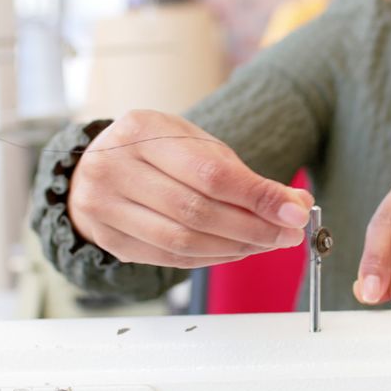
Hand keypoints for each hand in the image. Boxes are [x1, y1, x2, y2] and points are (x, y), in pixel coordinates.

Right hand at [69, 110, 313, 268]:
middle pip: (196, 212)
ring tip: (267, 242)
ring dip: (236, 248)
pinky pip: (170, 258)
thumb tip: (294, 205)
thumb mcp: (195, 145)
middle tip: (289, 234)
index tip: (295, 213)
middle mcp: (114, 168)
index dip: (257, 197)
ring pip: (183, 241)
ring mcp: (104, 207)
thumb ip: (242, 174)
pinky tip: (236, 250)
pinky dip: (212, 258)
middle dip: (253, 228)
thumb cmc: (155, 152)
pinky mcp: (110, 240)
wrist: (95, 168)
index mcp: (140, 132)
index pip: (209, 173)